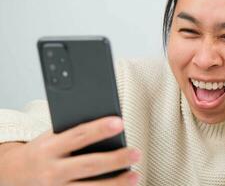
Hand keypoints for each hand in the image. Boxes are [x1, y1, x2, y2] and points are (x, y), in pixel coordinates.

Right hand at [0, 116, 140, 185]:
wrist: (12, 175)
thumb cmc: (39, 152)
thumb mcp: (49, 138)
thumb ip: (72, 133)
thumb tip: (105, 127)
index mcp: (50, 147)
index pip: (79, 135)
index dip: (100, 128)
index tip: (119, 123)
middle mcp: (53, 170)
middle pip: (89, 165)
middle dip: (115, 159)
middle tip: (136, 153)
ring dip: (116, 183)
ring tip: (135, 176)